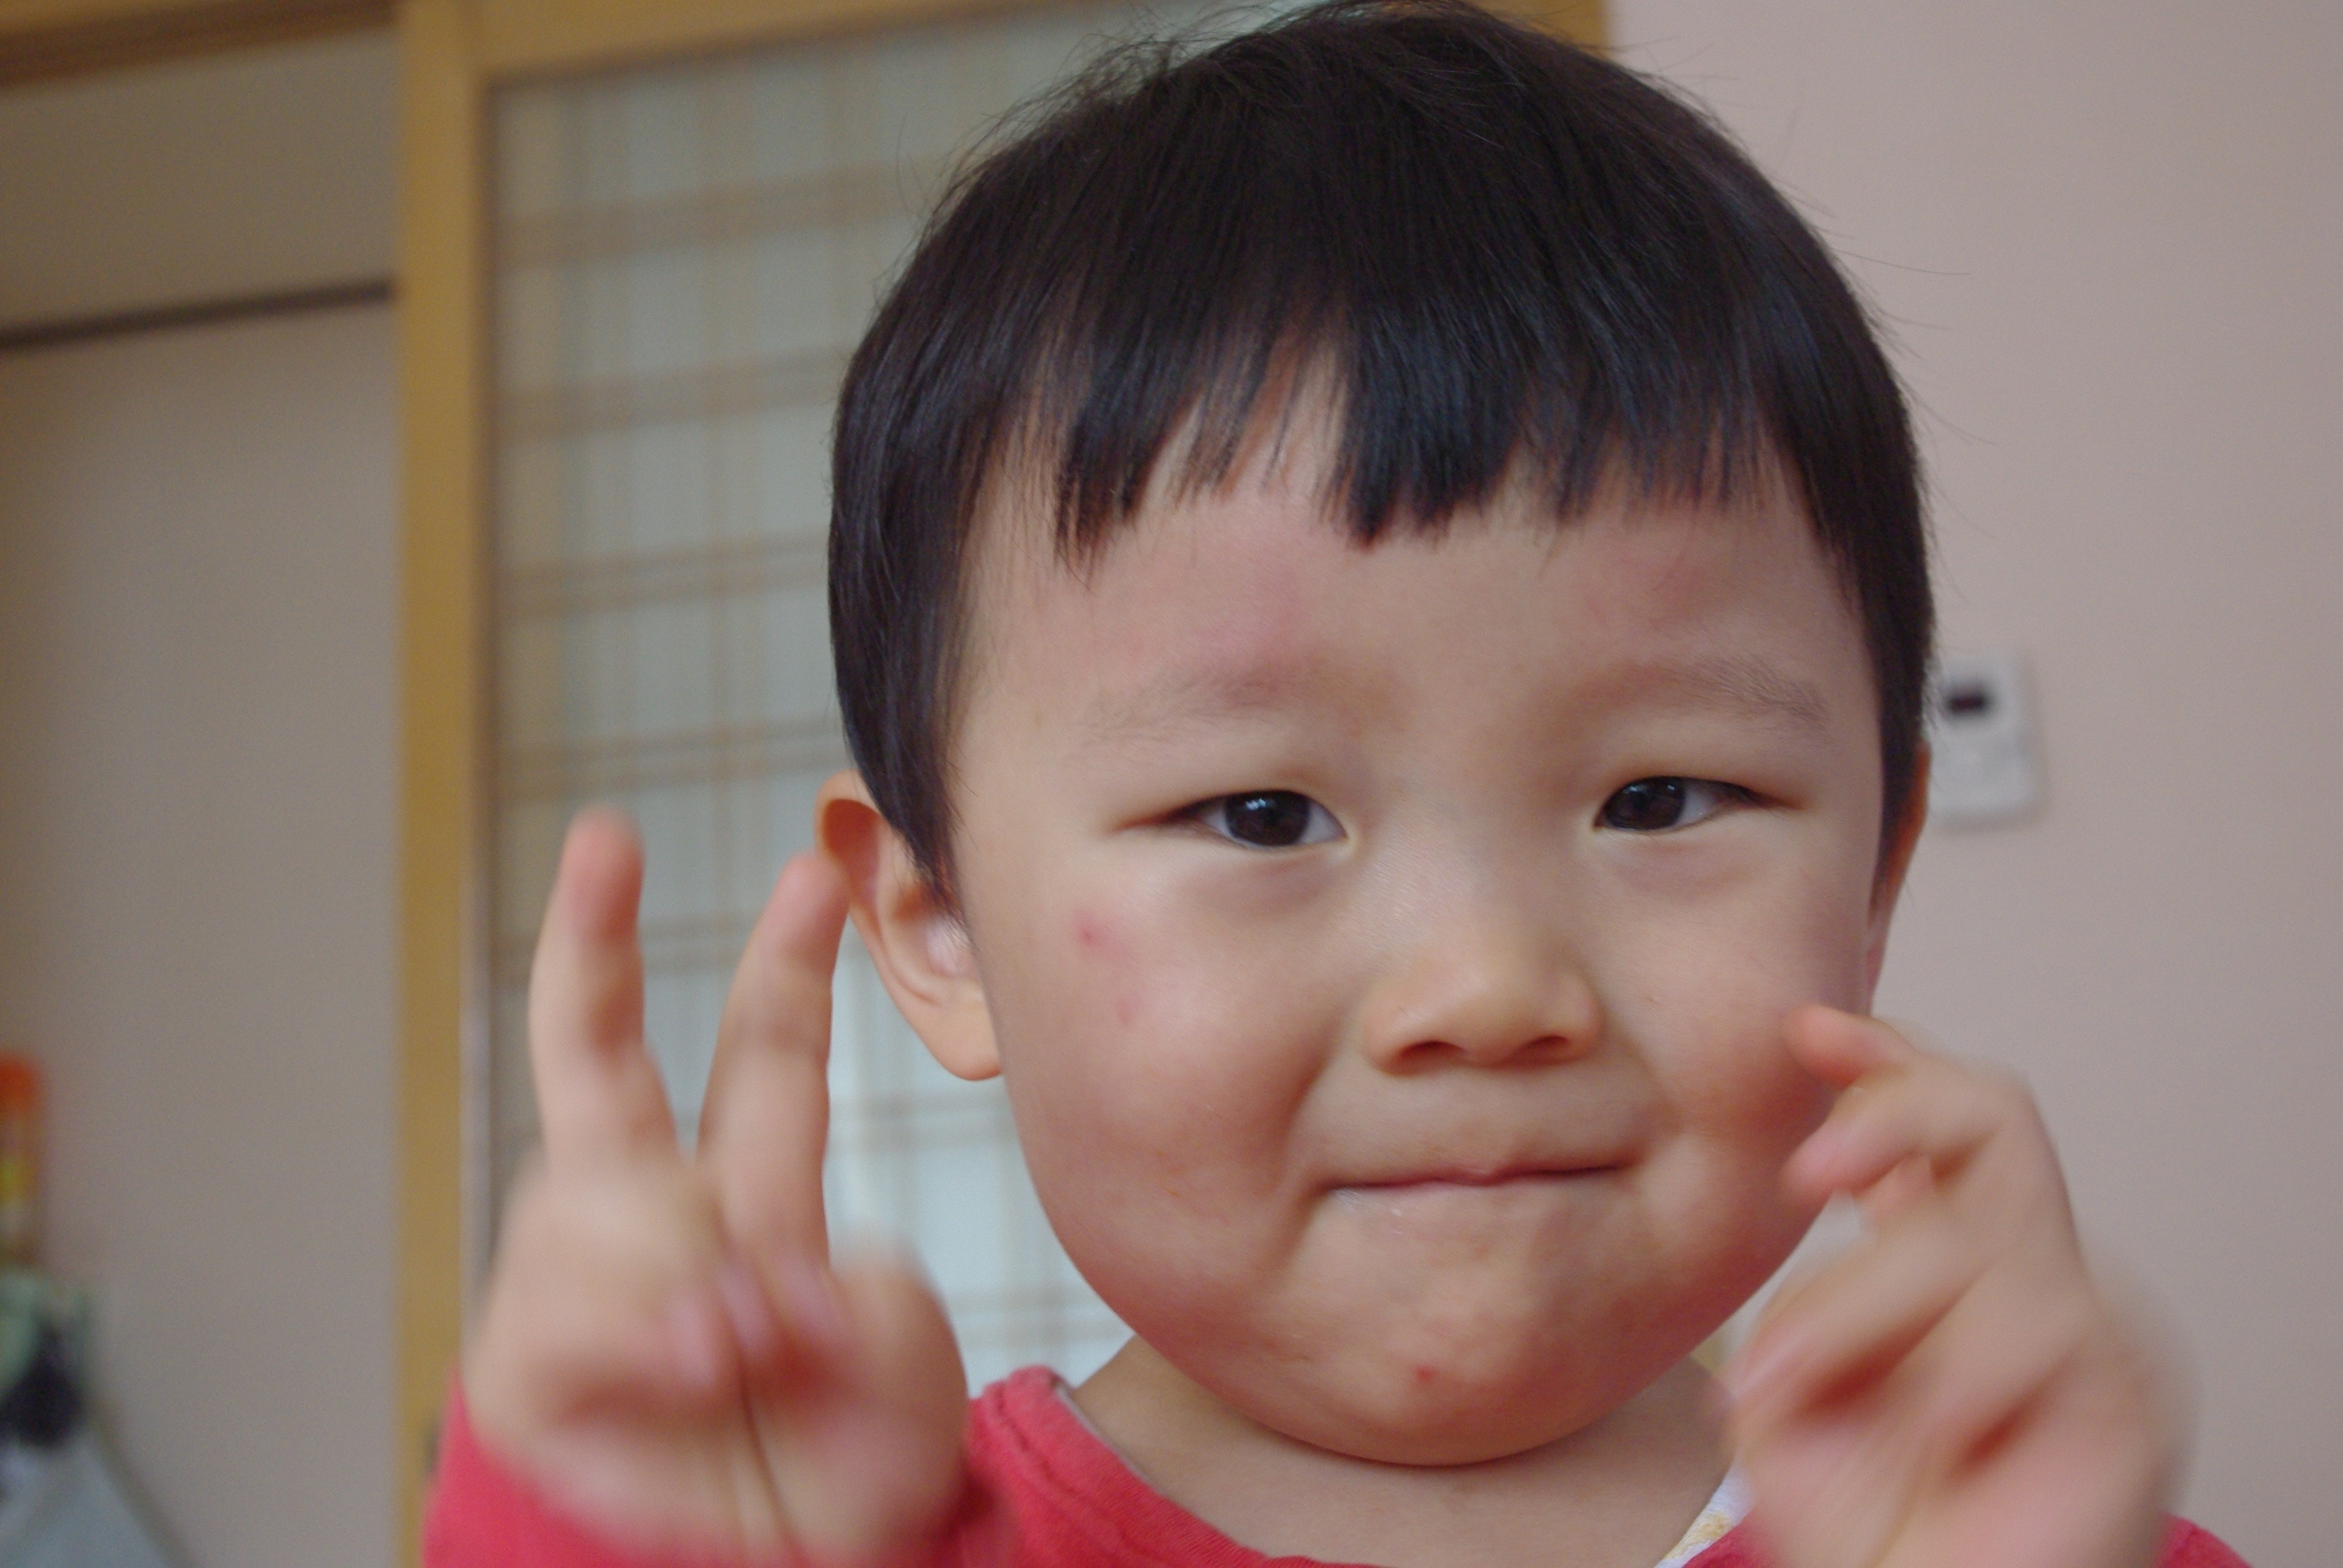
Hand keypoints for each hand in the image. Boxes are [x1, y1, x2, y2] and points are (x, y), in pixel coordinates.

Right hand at [463, 809, 967, 1559]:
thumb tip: (749, 1290)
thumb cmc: (848, 1482)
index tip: (812, 864)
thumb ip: (862, 1306)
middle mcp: (656, 1226)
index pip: (755, 1060)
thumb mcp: (906, 1380)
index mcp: (754, 1204)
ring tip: (745, 1340)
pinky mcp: (527, 1375)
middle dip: (592, 944)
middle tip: (605, 838)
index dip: (782, 964)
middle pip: (597, 1060)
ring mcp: (582, 1292)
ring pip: (588, 1194)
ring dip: (673, 1253)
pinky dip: (636, 1324)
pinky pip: (551, 1308)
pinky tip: (699, 1358)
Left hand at [1724, 1008, 2176, 1567]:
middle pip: (1993, 1113)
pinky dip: (1953, 1381)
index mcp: (1943, 1263)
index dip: (1883, 1058)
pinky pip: (2032, 1325)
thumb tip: (1823, 1192)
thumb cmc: (1862, 1522)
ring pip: (1974, 1236)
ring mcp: (2085, 1324)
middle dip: (1892, 1111)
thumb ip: (1808, 1286)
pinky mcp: (2124, 1387)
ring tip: (1785, 1388)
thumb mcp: (1790, 1384)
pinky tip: (1935, 1440)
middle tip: (1804, 1175)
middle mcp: (2021, 1274)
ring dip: (1858, 1311)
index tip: (1808, 1031)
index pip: (1939, 1122)